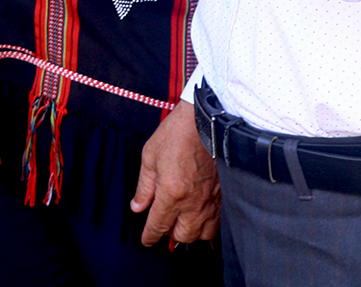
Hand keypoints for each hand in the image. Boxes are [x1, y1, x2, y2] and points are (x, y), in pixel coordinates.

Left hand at [132, 101, 218, 244]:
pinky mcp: (223, 194)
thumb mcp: (150, 156)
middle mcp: (193, 202)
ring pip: (203, 234)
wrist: (205, 120)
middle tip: (164, 225)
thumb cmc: (177, 134)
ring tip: (183, 221)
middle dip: (171, 235)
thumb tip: (137, 206)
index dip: (150, 236)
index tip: (146, 240)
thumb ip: (144, 186)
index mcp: (171, 194)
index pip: (158, 226)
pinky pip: (218, 221)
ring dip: (191, 232)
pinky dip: (208, 225)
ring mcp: (211, 200)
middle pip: (183, 236)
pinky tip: (201, 215)